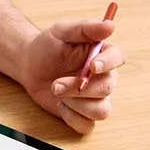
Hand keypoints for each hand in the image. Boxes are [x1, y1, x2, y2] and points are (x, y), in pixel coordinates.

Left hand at [18, 17, 123, 132]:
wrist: (29, 65)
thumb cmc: (48, 46)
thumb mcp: (62, 31)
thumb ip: (86, 28)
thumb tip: (109, 25)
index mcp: (103, 54)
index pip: (119, 58)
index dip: (109, 63)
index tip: (92, 66)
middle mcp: (103, 77)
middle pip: (108, 87)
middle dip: (81, 88)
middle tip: (57, 84)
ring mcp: (94, 98)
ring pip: (102, 111)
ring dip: (77, 104)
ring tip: (57, 91)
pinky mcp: (83, 114)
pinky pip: (87, 125)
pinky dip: (72, 117)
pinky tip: (60, 105)